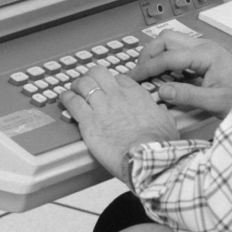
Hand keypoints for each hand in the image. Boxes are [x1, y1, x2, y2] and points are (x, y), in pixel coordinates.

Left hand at [60, 67, 175, 183]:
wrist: (145, 157)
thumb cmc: (157, 144)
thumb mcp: (167, 123)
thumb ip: (162, 114)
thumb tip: (162, 111)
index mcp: (136, 95)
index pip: (120, 78)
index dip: (113, 82)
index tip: (109, 88)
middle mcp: (117, 96)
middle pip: (98, 73)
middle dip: (92, 76)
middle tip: (88, 84)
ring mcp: (101, 106)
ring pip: (83, 83)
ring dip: (76, 85)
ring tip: (73, 90)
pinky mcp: (88, 121)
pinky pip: (72, 102)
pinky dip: (66, 98)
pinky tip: (64, 99)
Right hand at [131, 32, 231, 117]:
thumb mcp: (215, 102)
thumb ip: (186, 96)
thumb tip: (162, 91)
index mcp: (206, 54)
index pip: (167, 56)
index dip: (147, 68)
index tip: (134, 78)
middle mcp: (204, 47)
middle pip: (166, 39)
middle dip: (148, 54)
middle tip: (138, 73)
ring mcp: (205, 51)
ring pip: (172, 43)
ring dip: (157, 56)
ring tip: (148, 75)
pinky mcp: (205, 58)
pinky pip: (180, 53)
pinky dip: (167, 61)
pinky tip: (164, 77)